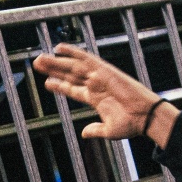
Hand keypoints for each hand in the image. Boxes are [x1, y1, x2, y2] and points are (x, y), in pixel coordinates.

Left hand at [34, 43, 174, 145]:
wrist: (145, 117)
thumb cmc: (131, 125)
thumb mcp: (108, 131)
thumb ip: (95, 130)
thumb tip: (84, 133)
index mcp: (96, 99)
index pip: (74, 89)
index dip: (60, 85)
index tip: (48, 83)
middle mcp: (96, 85)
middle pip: (69, 74)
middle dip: (53, 69)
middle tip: (36, 64)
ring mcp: (99, 77)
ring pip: (73, 66)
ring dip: (56, 61)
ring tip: (39, 59)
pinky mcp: (104, 71)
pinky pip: (85, 58)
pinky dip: (73, 52)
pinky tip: (59, 48)